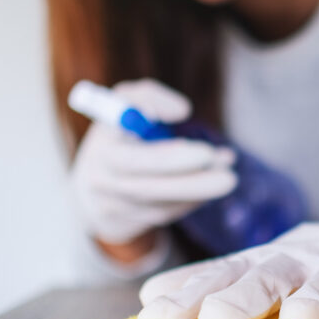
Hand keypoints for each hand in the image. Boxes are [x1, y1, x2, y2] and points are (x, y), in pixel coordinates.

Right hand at [70, 78, 237, 244]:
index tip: (204, 151)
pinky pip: (167, 212)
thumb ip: (149, 96)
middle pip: (148, 187)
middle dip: (192, 181)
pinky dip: (192, 199)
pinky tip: (209, 186)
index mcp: (103, 145)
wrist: (90, 190)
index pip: (132, 156)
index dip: (167, 157)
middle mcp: (105, 179)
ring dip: (199, 189)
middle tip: (227, 174)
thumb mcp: (123, 103)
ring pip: (162, 203)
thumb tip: (182, 111)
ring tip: (227, 175)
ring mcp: (116, 205)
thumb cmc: (117, 134)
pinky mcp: (129, 222)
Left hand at [136, 201, 318, 318]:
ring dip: (314, 299)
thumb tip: (146, 305)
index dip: (187, 294)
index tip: (154, 315)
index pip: (217, 276)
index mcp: (259, 263)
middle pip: (264, 277)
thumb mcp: (259, 271)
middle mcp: (295, 260)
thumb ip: (212, 286)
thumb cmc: (303, 268)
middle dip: (239, 298)